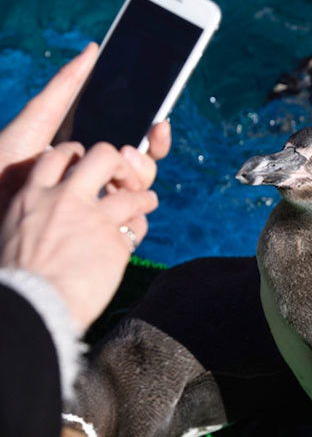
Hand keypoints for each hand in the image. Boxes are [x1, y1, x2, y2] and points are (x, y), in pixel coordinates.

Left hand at [0, 42, 171, 220]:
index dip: (153, 134)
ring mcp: (99, 205)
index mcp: (91, 152)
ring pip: (140, 190)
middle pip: (143, 166)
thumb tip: (92, 50)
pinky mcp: (95, 229)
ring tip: (119, 167)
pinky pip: (128, 219)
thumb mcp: (36, 119)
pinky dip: (132, 204)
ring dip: (138, 175)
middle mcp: (100, 178)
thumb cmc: (3, 162)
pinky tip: (117, 193)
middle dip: (145, 156)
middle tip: (126, 151)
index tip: (159, 122)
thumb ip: (65, 87)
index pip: (135, 143)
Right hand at [0, 142, 158, 329]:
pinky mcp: (116, 243)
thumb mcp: (14, 234)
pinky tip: (136, 232)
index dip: (77, 153)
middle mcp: (67, 200)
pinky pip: (137, 226)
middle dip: (119, 162)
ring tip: (147, 200)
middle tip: (123, 177)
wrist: (32, 308)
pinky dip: (139, 226)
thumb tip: (55, 211)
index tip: (86, 161)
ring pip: (132, 194)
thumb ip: (37, 215)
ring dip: (143, 195)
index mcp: (34, 196)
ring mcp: (95, 220)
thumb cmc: (19, 279)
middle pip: (105, 156)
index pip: (59, 156)